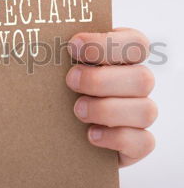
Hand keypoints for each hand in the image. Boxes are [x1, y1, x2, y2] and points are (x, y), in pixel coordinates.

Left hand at [66, 28, 156, 166]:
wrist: (57, 127)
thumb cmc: (61, 88)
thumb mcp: (60, 67)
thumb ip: (61, 54)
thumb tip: (41, 45)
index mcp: (125, 57)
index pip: (135, 44)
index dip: (108, 43)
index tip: (73, 45)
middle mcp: (138, 84)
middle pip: (143, 79)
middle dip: (102, 80)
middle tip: (70, 80)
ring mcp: (141, 114)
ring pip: (145, 111)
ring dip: (108, 110)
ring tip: (78, 110)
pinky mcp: (138, 143)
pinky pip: (143, 142)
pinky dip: (116, 138)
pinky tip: (91, 134)